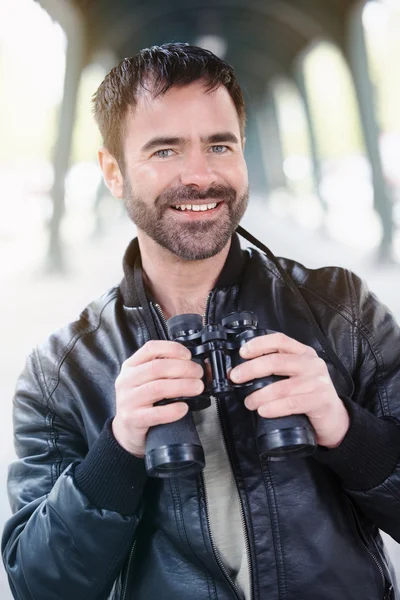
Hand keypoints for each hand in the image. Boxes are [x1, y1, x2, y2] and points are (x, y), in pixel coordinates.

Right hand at [112, 340, 203, 456]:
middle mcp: (127, 380)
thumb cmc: (142, 402)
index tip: (188, 355)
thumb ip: (169, 371)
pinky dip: (173, 410)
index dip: (172, 349)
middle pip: (157, 367)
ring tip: (197, 388)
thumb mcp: (149, 381)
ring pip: (157, 388)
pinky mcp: (132, 419)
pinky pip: (156, 413)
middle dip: (183, 368)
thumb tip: (203, 367)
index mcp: (131, 366)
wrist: (127, 430)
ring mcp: (128, 400)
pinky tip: (184, 408)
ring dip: (182, 386)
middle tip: (198, 374)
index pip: (150, 348)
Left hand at [229, 332, 349, 447]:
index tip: (242, 352)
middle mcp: (312, 364)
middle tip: (235, 378)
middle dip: (251, 369)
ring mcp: (318, 382)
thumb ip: (276, 369)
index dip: (259, 344)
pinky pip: (291, 403)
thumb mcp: (295, 375)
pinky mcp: (320, 401)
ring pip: (281, 386)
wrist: (335, 418)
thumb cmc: (309, 395)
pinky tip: (263, 411)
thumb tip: (242, 371)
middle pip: (276, 361)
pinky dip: (274, 408)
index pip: (280, 340)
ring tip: (249, 402)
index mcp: (303, 353)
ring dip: (259, 395)